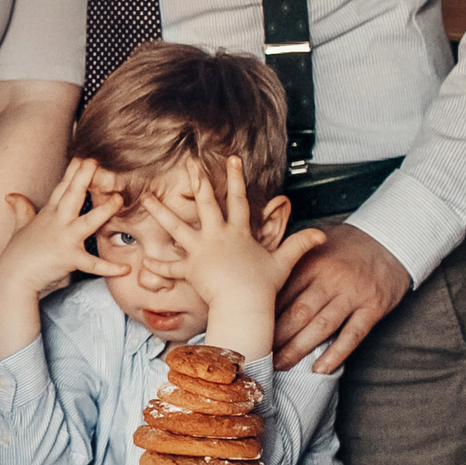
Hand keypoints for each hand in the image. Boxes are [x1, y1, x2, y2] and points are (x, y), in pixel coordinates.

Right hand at [0, 157, 128, 298]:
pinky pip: (93, 264)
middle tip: (95, 161)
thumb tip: (11, 195)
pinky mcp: (68, 259)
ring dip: (104, 210)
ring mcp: (63, 239)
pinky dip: (109, 267)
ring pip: (87, 222)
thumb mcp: (20, 226)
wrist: (13, 276)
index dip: (73, 172)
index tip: (84, 156)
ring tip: (119, 199)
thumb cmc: (18, 253)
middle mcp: (57, 222)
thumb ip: (21, 208)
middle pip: (72, 195)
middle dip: (83, 177)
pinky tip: (126, 268)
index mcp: (50, 214)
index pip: (62, 188)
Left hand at [138, 163, 322, 322]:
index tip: (232, 158)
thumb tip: (321, 235)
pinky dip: (157, 266)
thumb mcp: (283, 262)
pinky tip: (144, 261)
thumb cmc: (262, 286)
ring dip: (161, 212)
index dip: (237, 178)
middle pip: (206, 203)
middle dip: (198, 181)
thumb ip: (299, 245)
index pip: (239, 200)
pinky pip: (170, 268)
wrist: (244, 305)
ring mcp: (200, 251)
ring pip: (176, 227)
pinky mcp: (189, 269)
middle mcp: (217, 237)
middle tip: (189, 163)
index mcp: (238, 233)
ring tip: (146, 197)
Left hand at [273, 224, 411, 373]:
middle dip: (276, 336)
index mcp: (311, 263)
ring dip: (299, 348)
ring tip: (280, 365)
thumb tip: (259, 287)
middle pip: (299, 312)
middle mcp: (331, 279)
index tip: (249, 330)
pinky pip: (353, 335)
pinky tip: (319, 369)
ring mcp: (353, 294)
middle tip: (259, 353)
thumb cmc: (345, 247)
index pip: (283, 292)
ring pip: (322, 326)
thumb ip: (292, 265)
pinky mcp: (374, 308)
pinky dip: (336, 354)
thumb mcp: (316, 247)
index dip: (264, 314)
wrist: (390, 240)